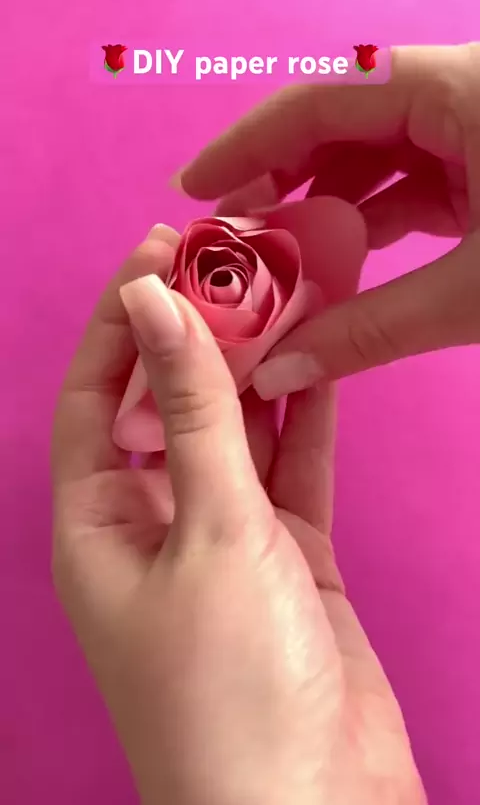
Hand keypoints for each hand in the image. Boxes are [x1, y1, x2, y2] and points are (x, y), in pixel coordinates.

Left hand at [52, 226, 425, 804]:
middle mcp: (152, 527)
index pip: (93, 396)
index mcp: (97, 526)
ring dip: (257, 369)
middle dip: (197, 336)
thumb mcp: (208, 531)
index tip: (159, 250)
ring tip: (283, 294)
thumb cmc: (228, 689)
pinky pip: (291, 469)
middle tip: (235, 261)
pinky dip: (304, 419)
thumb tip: (155, 303)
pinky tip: (317, 364)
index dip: (120, 321)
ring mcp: (223, 540)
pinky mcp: (286, 556)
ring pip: (236, 432)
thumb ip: (191, 414)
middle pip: (166, 407)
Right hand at [175, 43, 479, 398]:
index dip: (249, 143)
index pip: (324, 97)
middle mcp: (460, 93)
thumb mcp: (475, 294)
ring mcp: (476, 126)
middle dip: (283, 182)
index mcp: (457, 89)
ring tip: (277, 264)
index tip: (192, 190)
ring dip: (325, 209)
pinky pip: (413, 177)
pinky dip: (371, 219)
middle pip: (343, 123)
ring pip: (377, 153)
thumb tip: (276, 376)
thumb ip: (373, 331)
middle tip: (232, 241)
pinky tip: (338, 264)